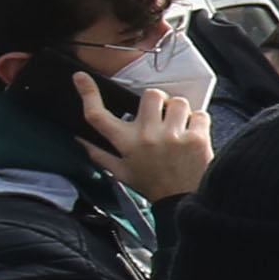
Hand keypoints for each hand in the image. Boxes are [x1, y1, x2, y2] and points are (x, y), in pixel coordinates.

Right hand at [76, 72, 212, 199]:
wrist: (184, 202)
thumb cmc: (152, 185)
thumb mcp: (121, 172)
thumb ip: (99, 154)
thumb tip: (78, 140)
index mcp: (125, 143)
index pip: (98, 116)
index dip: (88, 94)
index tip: (81, 77)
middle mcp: (147, 136)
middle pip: (149, 95)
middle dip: (157, 101)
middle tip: (161, 114)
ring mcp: (172, 136)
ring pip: (177, 101)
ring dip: (179, 110)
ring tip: (179, 125)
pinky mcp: (197, 139)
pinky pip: (199, 114)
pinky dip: (198, 121)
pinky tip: (194, 133)